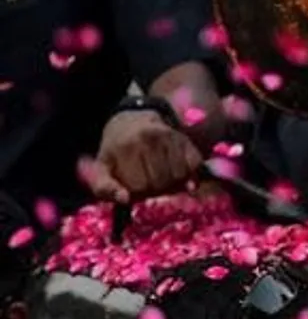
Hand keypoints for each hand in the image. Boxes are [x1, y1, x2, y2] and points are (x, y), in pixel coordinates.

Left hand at [82, 110, 201, 203]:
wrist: (133, 120)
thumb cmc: (116, 150)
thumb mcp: (102, 167)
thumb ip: (105, 188)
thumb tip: (124, 198)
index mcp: (125, 147)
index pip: (138, 186)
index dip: (136, 192)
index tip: (133, 185)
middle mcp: (149, 139)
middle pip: (160, 183)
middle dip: (155, 188)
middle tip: (148, 181)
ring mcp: (169, 137)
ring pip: (178, 176)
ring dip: (172, 183)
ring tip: (161, 176)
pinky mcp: (185, 138)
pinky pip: (194, 166)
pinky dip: (189, 173)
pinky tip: (177, 170)